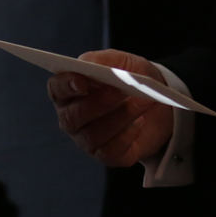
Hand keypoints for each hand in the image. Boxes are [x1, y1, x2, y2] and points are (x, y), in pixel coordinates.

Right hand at [48, 50, 174, 167]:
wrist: (159, 102)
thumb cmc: (132, 79)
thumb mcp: (122, 62)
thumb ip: (103, 60)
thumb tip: (88, 63)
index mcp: (69, 91)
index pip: (56, 89)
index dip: (66, 86)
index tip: (82, 81)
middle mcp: (72, 118)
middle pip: (72, 116)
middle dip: (97, 103)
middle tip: (120, 90)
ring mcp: (87, 140)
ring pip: (93, 135)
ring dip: (120, 116)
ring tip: (142, 101)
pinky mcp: (108, 155)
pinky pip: (110, 152)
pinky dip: (127, 136)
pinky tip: (139, 123)